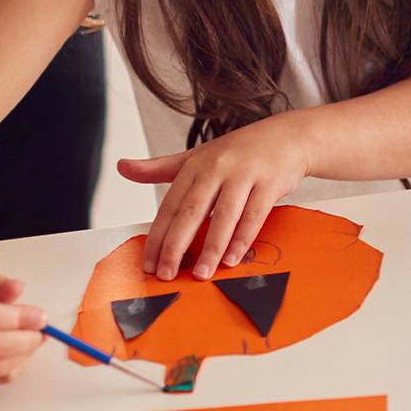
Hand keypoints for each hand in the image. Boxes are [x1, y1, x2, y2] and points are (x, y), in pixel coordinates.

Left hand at [121, 117, 309, 281]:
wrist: (289, 136)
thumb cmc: (240, 151)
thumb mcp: (197, 156)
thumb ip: (160, 168)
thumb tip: (122, 167)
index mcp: (196, 164)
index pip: (171, 205)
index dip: (158, 236)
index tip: (148, 263)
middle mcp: (218, 167)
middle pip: (192, 211)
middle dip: (176, 246)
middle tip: (166, 273)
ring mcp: (245, 174)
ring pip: (224, 216)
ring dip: (211, 248)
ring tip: (201, 273)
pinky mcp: (270, 183)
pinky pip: (254, 215)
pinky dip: (242, 239)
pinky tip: (232, 258)